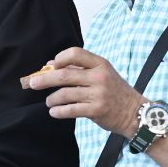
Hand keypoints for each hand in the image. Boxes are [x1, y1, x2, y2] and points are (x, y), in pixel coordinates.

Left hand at [25, 47, 142, 136]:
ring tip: (49, 101)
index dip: (59, 58)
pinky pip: (70, 110)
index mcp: (100, 64)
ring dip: (52, 99)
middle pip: (64, 75)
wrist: (135, 113)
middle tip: (32, 84)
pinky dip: (58, 111)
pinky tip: (54, 112)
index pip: (75, 53)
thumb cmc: (115, 92)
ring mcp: (98, 94)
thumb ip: (79, 69)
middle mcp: (99, 77)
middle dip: (44, 79)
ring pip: (65, 94)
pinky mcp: (96, 110)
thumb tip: (50, 64)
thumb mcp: (102, 74)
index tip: (51, 66)